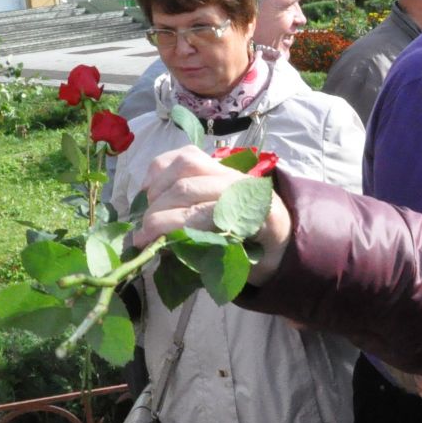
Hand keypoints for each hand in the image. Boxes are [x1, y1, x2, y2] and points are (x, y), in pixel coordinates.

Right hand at [133, 147, 292, 281]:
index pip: (202, 212)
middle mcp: (242, 184)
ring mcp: (229, 170)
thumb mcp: (239, 266)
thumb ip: (207, 257)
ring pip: (185, 164)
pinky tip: (151, 189)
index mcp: (254, 214)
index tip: (143, 241)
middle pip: (188, 188)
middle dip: (157, 211)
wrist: (280, 230)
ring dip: (158, 188)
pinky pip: (183, 155)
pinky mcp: (217, 163)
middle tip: (141, 233)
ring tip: (149, 210)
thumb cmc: (258, 254)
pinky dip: (161, 169)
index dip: (167, 226)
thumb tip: (162, 248)